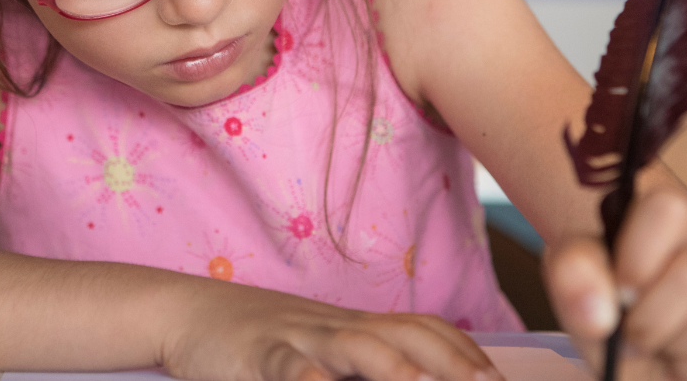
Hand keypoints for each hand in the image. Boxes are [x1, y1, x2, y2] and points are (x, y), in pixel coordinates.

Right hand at [161, 282, 504, 380]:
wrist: (189, 312)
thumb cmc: (262, 340)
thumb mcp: (320, 348)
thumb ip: (363, 363)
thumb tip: (416, 376)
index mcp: (357, 325)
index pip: (426, 328)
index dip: (467, 351)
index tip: (497, 378)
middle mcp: (337, 327)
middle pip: (406, 332)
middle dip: (452, 361)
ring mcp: (299, 338)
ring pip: (355, 346)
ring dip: (395, 367)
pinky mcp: (258, 356)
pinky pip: (286, 367)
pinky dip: (307, 379)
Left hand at [544, 188, 686, 380]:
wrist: (638, 363)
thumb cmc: (611, 318)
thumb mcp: (578, 291)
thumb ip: (574, 278)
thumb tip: (601, 306)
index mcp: (670, 217)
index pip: (667, 208)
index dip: (637, 258)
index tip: (619, 290)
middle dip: (648, 318)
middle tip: (633, 330)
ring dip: (671, 347)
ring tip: (661, 343)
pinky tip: (685, 361)